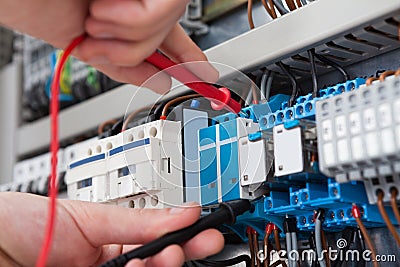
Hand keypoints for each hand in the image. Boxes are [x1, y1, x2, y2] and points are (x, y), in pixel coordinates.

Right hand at [0, 0, 217, 92]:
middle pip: (169, 35)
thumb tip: (161, 83)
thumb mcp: (87, 48)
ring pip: (168, 25)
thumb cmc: (38, 5)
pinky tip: (101, 6)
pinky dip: (130, 20)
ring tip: (94, 18)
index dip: (188, 58)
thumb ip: (125, 67)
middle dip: (136, 51)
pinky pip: (162, 11)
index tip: (205, 75)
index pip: (169, 38)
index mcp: (125, 15)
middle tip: (102, 43)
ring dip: (128, 35)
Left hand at [0, 192, 223, 266]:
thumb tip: (183, 211)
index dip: (184, 237)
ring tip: (164, 253)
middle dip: (178, 255)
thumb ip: (140, 220)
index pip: (157, 242)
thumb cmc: (29, 222)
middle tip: (194, 243)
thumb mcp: (92, 217)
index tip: (206, 231)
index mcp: (111, 242)